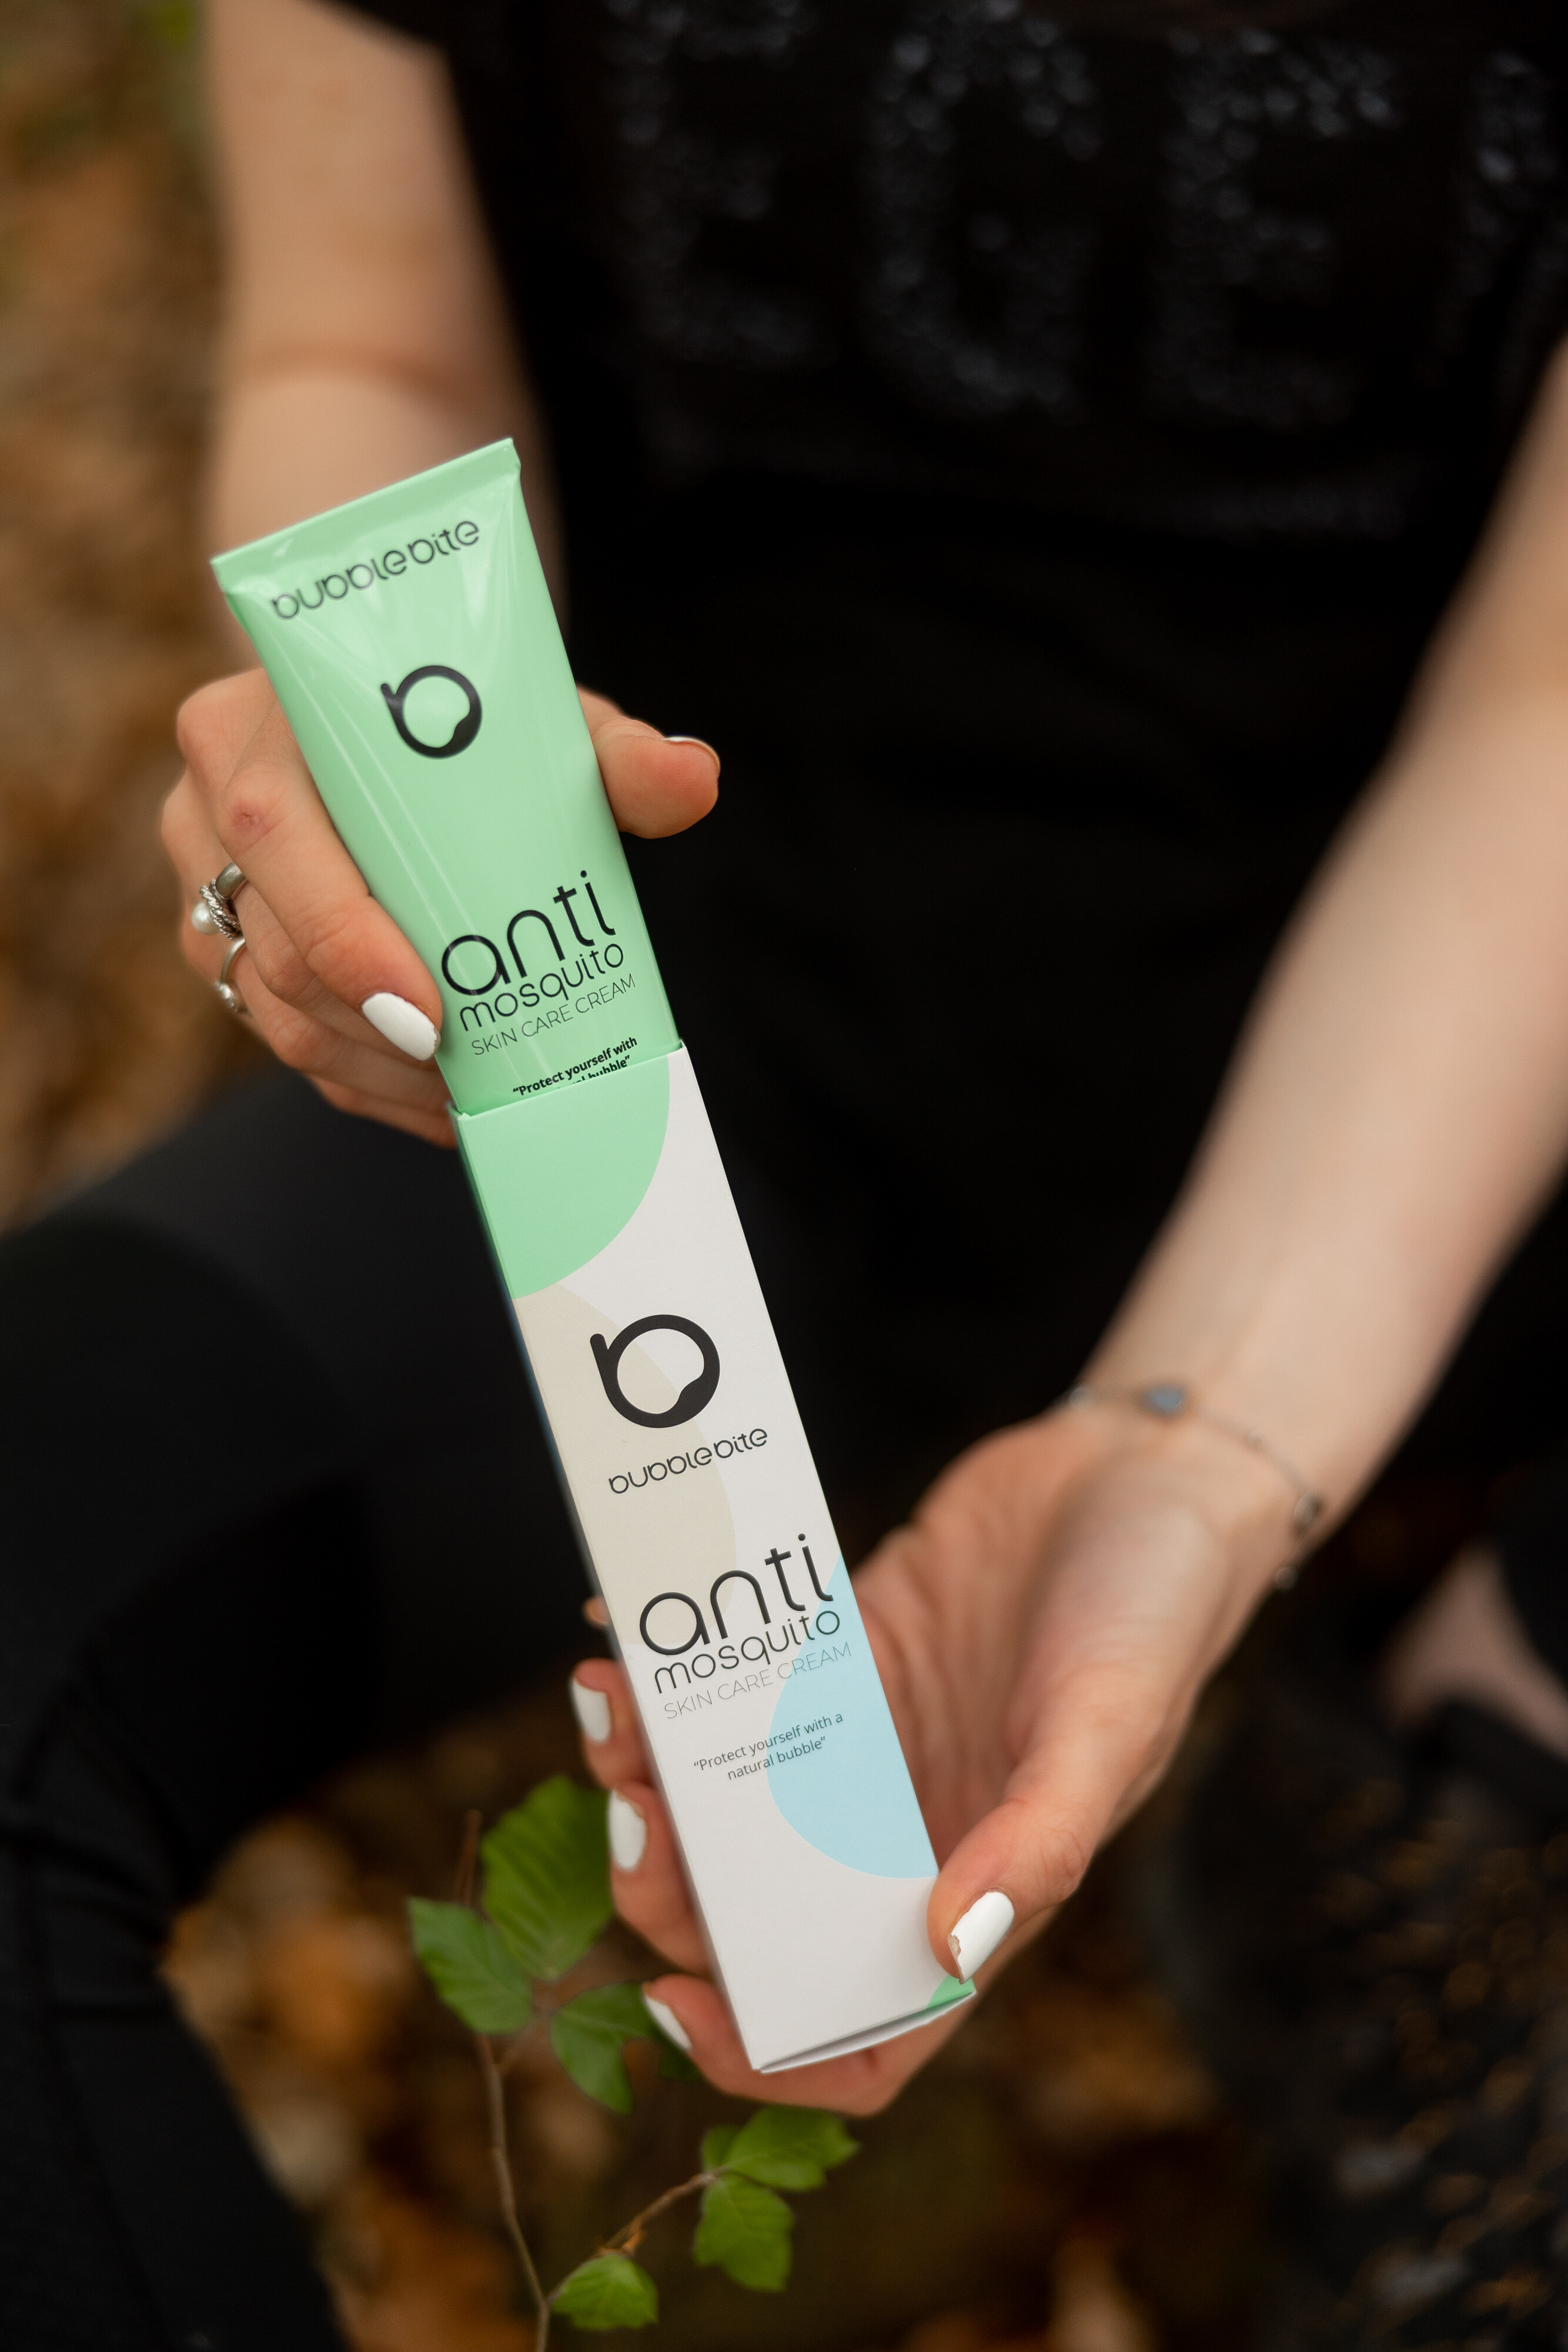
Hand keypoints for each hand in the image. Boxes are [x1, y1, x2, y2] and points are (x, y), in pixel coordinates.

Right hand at [164, 670, 718, 1143]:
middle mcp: (206, 807)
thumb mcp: (538, 723)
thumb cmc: (462, 725)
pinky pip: (285, 1039)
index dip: (346, 935)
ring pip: (276, 1011)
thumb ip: (616, 752)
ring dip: (378, 1070)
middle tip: (469, 1069)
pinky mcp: (220, 950)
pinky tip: (444, 1103)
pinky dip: (368, 1083)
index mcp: (255, 728)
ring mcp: (202, 887)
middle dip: (376, 1028)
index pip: (274, 835)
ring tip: (474, 1093)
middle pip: (274, 946)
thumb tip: (693, 778)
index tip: (430, 1010)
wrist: (395, 727)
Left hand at [571, 1401, 1297, 2112]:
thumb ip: (1041, 1841)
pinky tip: (621, 1621)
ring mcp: (861, 1740)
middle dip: (669, 1884)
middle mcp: (902, 1833)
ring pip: (724, 1799)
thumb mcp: (1112, 1725)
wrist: (1142, 1467)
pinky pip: (733, 1679)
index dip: (760, 2051)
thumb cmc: (1156, 1609)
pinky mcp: (837, 1646)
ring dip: (649, 1768)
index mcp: (976, 1892)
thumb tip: (949, 1948)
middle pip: (753, 1912)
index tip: (669, 2001)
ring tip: (610, 1698)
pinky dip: (671, 1663)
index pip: (861, 2035)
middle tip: (628, 1808)